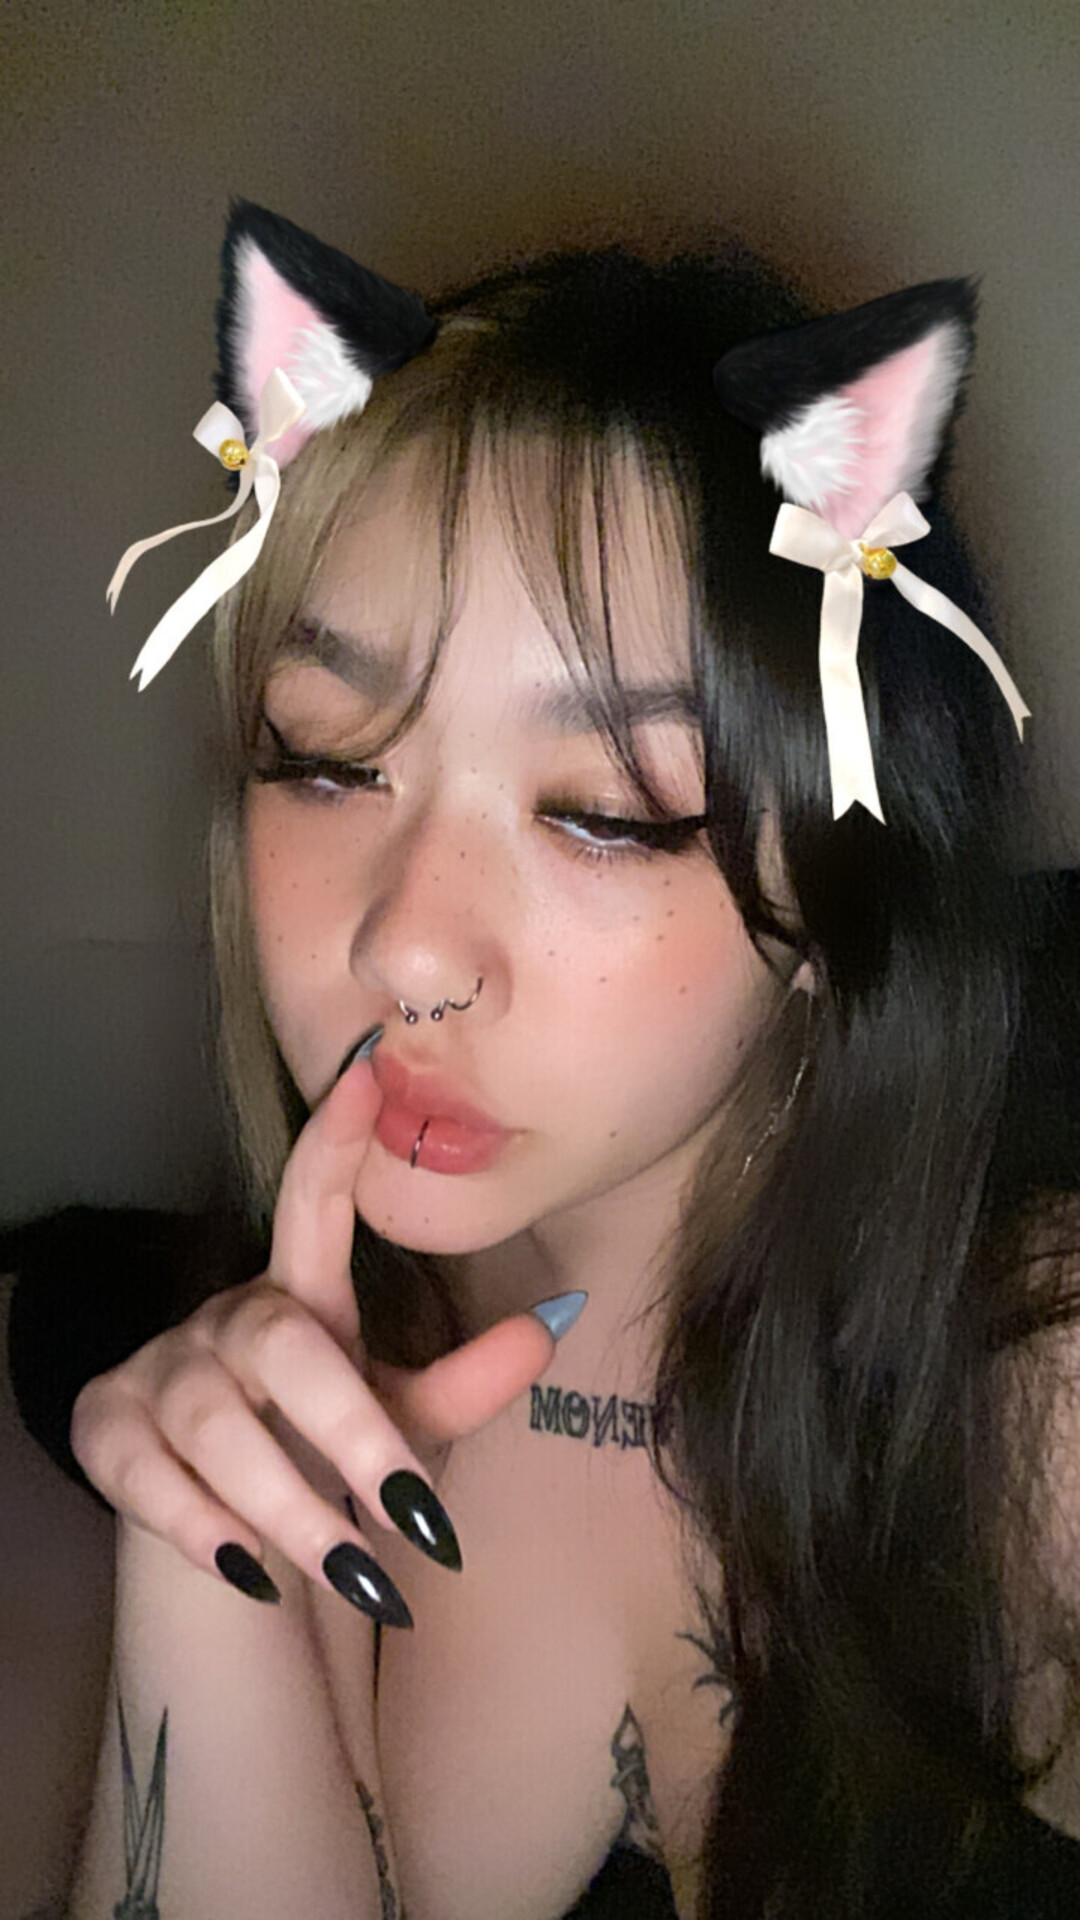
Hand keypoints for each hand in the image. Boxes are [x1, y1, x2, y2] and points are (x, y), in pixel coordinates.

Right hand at [70, 1045, 564, 1624]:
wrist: (237, 1560)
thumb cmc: (330, 1469)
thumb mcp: (405, 1429)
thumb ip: (465, 1384)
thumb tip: (556, 1320)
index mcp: (300, 1300)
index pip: (313, 1205)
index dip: (334, 1143)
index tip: (365, 1075)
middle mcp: (227, 1321)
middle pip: (279, 1344)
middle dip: (349, 1431)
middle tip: (411, 1512)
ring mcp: (160, 1372)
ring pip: (216, 1424)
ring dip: (289, 1506)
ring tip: (353, 1571)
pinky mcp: (108, 1431)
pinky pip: (146, 1471)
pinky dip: (201, 1526)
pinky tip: (250, 1570)